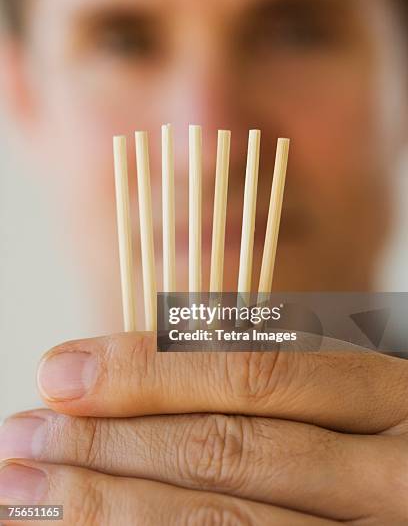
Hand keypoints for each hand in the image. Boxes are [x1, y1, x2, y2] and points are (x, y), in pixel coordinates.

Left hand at [1, 333, 407, 523]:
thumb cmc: (390, 446)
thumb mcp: (351, 399)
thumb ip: (271, 388)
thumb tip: (135, 376)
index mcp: (391, 397)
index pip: (253, 373)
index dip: (148, 370)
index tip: (58, 369)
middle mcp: (394, 474)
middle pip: (228, 451)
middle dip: (111, 444)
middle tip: (19, 438)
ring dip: (110, 508)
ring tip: (28, 491)